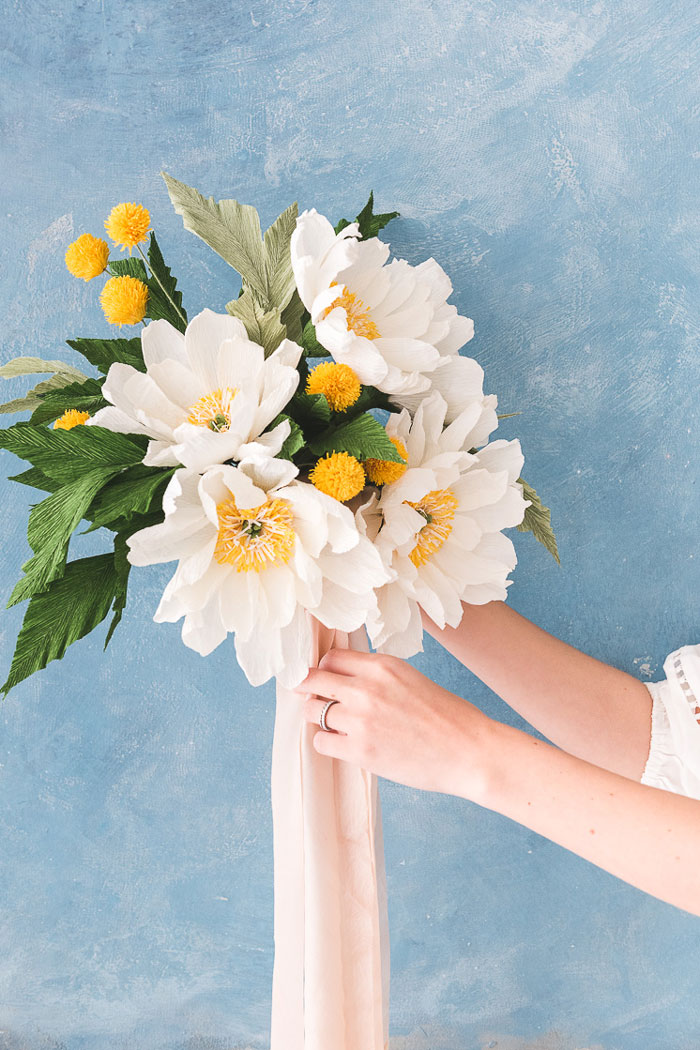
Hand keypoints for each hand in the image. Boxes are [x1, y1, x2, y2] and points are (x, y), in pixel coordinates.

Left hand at [293, 648, 496, 800]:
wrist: (469, 752)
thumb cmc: (448, 717)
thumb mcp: (411, 679)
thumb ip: (377, 676)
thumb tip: (345, 679)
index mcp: (382, 665)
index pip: (331, 658)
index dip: (325, 669)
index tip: (325, 680)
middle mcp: (367, 687)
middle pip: (313, 679)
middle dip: (309, 689)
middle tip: (314, 699)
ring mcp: (361, 719)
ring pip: (312, 710)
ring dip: (319, 717)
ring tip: (337, 725)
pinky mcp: (359, 750)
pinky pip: (320, 741)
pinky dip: (327, 742)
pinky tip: (344, 744)